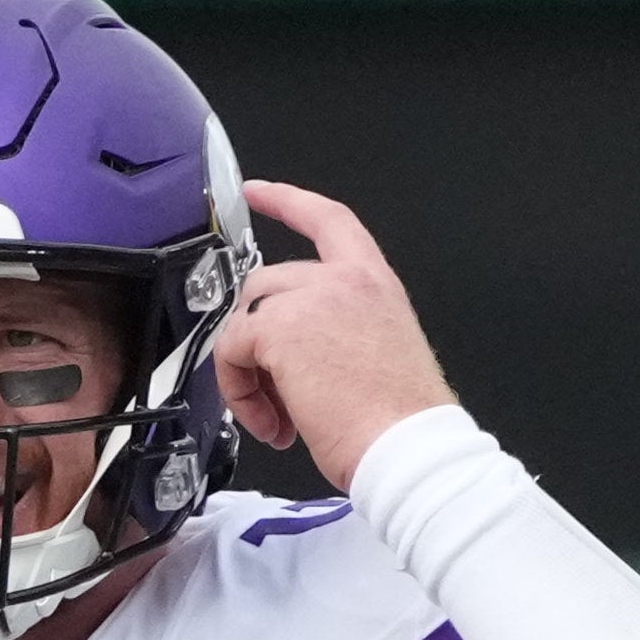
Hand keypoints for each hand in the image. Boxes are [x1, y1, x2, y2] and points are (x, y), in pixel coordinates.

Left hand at [212, 180, 457, 484]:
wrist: (407, 447)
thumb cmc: (401, 422)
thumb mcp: (376, 354)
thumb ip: (335, 332)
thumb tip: (292, 354)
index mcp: (374, 283)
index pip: (328, 221)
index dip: (287, 201)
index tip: (257, 191)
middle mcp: (345, 280)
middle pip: (267, 285)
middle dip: (261, 341)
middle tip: (280, 396)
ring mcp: (312, 297)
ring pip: (246, 317)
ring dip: (250, 371)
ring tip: (279, 416)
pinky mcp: (280, 327)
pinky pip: (232, 350)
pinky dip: (240, 390)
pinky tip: (273, 423)